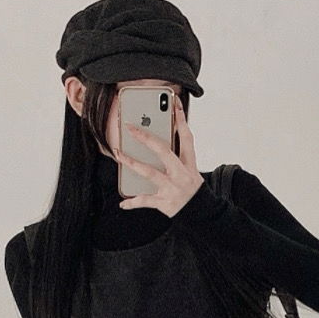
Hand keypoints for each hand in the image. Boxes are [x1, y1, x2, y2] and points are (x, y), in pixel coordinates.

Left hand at [118, 100, 203, 217]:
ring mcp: (171, 188)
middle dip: (146, 138)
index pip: (186, 137)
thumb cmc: (192, 190)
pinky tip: (122, 203)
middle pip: (163, 151)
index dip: (181, 120)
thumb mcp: (191, 171)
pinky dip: (132, 203)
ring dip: (132, 163)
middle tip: (131, 128)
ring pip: (149, 173)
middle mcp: (180, 174)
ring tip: (118, 154)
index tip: (175, 104)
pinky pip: (145, 201)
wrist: (200, 213)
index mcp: (188, 164)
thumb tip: (157, 143)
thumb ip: (178, 156)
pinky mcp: (164, 203)